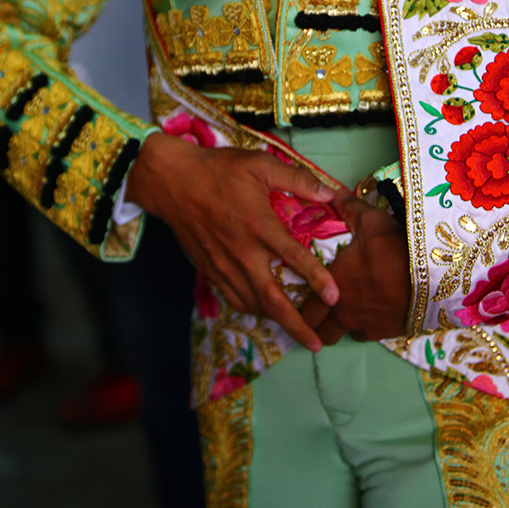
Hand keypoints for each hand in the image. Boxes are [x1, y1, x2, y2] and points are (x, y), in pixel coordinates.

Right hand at [126, 133, 339, 351]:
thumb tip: (329, 193)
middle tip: (315, 342)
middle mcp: (242, 253)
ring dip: (275, 320)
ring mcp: (224, 265)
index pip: (294, 258)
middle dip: (295, 324)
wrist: (173, 182)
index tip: (335, 297)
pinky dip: (250, 310)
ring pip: (252, 304)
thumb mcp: (260, 165)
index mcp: (259, 226)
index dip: (317, 279)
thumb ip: (296, 179)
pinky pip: (232, 298)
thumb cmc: (219, 170)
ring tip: (296, 331)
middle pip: (271, 299)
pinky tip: (262, 311)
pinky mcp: (209, 269)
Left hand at [300, 192, 410, 345]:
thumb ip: (348, 208)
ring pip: (339, 335)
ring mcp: (364, 325)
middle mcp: (343, 311)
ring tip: (339, 313)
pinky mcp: (384, 333)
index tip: (296, 298)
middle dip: (312, 324)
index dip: (296, 307)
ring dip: (336, 327)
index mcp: (332, 285)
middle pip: (317, 331)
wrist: (432, 275)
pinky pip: (364, 335)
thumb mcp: (370, 221)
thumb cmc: (394, 247)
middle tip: (314, 310)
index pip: (303, 309)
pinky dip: (361, 327)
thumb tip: (331, 192)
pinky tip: (366, 313)